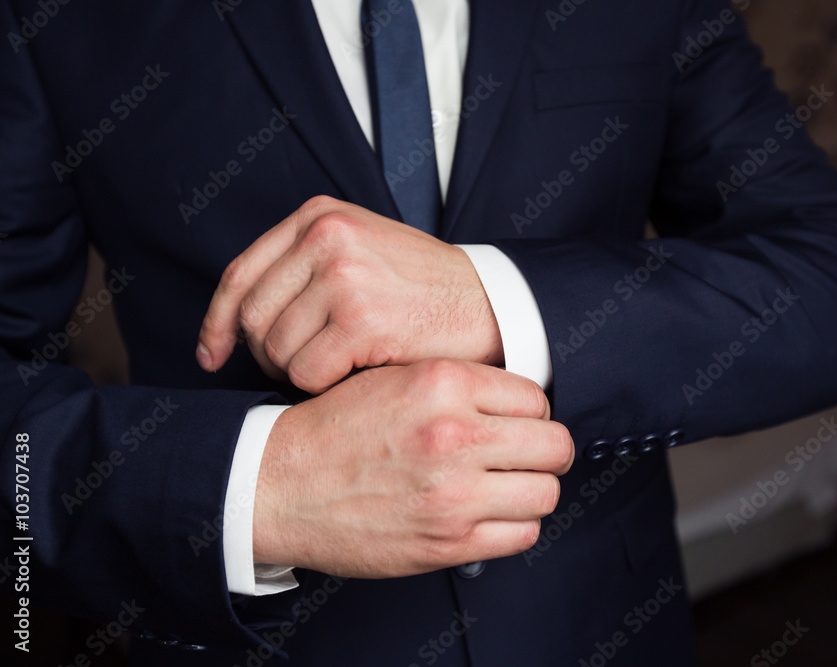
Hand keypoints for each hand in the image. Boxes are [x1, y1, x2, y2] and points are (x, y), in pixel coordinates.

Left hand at [196, 195, 502, 392]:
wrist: (489, 304)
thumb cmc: (423, 289)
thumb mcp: (360, 250)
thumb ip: (302, 267)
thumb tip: (234, 320)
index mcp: (320, 217)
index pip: (240, 275)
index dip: (218, 323)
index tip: (212, 355)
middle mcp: (326, 237)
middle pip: (252, 318)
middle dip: (266, 356)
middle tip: (299, 369)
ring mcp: (344, 276)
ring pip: (276, 350)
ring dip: (300, 372)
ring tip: (339, 365)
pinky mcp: (362, 319)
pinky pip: (307, 373)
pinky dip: (324, 385)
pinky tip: (355, 372)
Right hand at [251, 358, 573, 577]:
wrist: (279, 484)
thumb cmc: (333, 429)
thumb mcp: (395, 378)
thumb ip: (459, 384)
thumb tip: (517, 399)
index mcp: (443, 384)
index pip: (536, 397)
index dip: (531, 412)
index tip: (519, 423)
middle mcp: (454, 436)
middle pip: (555, 445)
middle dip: (545, 450)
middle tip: (527, 455)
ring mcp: (454, 493)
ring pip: (546, 493)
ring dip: (532, 490)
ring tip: (508, 486)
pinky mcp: (447, 542)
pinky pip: (522, 534)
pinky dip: (514, 525)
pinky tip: (490, 514)